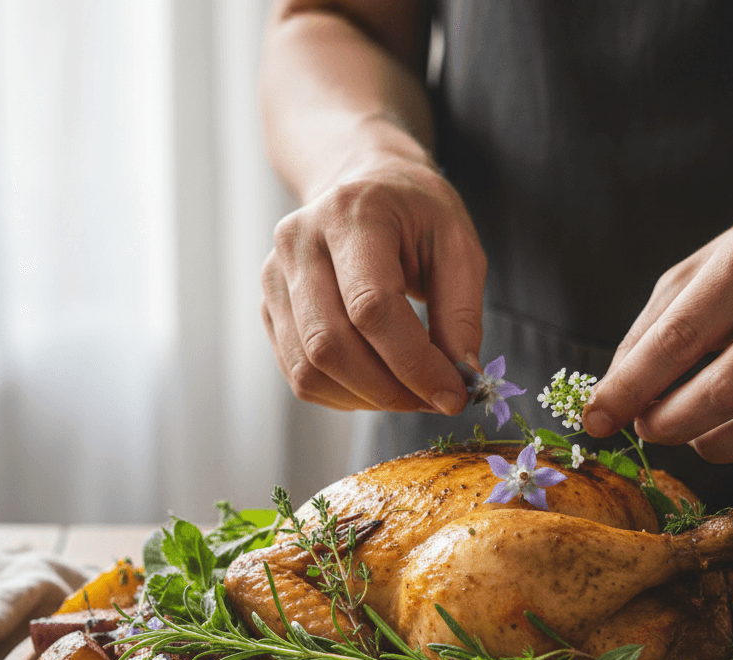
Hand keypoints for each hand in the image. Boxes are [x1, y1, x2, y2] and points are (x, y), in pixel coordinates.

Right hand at [260, 153, 486, 412]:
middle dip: (390, 390)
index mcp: (351, 215)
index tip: (452, 395)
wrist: (363, 185)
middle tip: (433, 401)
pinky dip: (345, 396)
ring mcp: (275, 278)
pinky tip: (379, 386)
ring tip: (409, 394)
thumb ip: (461, 313)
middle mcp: (299, 244)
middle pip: (331, 345)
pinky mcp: (270, 309)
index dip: (413, 362)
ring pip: (310, 369)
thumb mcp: (458, 245)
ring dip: (367, 398)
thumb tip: (459, 379)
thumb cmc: (415, 214)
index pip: (370, 307)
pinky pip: (300, 376)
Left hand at [583, 184, 732, 475]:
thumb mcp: (698, 270)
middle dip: (668, 425)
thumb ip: (650, 330)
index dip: (629, 389)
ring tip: (691, 433)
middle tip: (648, 426)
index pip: (677, 340)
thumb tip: (610, 398)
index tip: (596, 420)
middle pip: (723, 392)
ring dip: (709, 448)